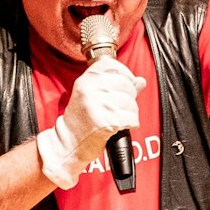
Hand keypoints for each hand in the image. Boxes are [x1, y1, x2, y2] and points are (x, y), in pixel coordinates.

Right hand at [36, 57, 142, 188]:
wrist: (69, 143)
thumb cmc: (80, 122)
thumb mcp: (93, 96)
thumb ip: (117, 86)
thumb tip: (140, 81)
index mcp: (86, 80)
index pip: (114, 66)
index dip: (125, 75)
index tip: (125, 85)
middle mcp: (91, 89)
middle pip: (126, 84)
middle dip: (130, 97)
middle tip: (120, 106)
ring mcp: (98, 105)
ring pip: (131, 102)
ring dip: (131, 112)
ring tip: (120, 118)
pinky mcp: (105, 121)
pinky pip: (131, 118)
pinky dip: (131, 123)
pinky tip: (121, 126)